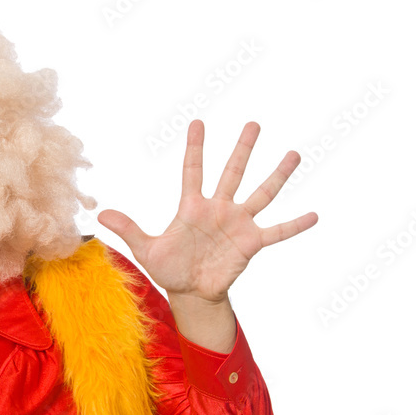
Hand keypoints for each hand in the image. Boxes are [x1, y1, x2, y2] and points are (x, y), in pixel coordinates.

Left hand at [98, 120, 317, 302]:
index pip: (192, 170)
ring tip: (294, 153)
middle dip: (242, 149)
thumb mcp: (146, 249)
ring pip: (260, 193)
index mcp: (192, 206)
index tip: (198, 122)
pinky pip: (277, 231)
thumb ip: (129, 229)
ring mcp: (237, 224)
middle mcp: (218, 209)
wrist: (191, 292)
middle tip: (254, 123)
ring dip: (277, 175)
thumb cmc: (169, 267)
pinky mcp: (251, 243)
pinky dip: (294, 225)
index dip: (195, 148)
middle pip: (232, 172)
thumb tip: (101, 213)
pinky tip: (314, 215)